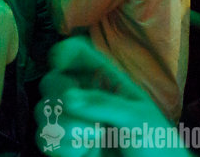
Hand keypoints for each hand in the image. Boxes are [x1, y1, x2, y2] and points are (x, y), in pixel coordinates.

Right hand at [36, 38, 186, 156]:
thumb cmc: (157, 144)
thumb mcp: (138, 119)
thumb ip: (103, 104)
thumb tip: (67, 97)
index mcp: (104, 80)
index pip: (75, 52)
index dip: (62, 52)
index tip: (60, 66)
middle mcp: (83, 96)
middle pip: (51, 81)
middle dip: (61, 99)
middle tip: (86, 117)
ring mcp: (71, 121)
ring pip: (42, 111)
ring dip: (63, 127)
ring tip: (92, 140)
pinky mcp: (63, 145)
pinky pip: (43, 138)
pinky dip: (61, 147)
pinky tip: (83, 153)